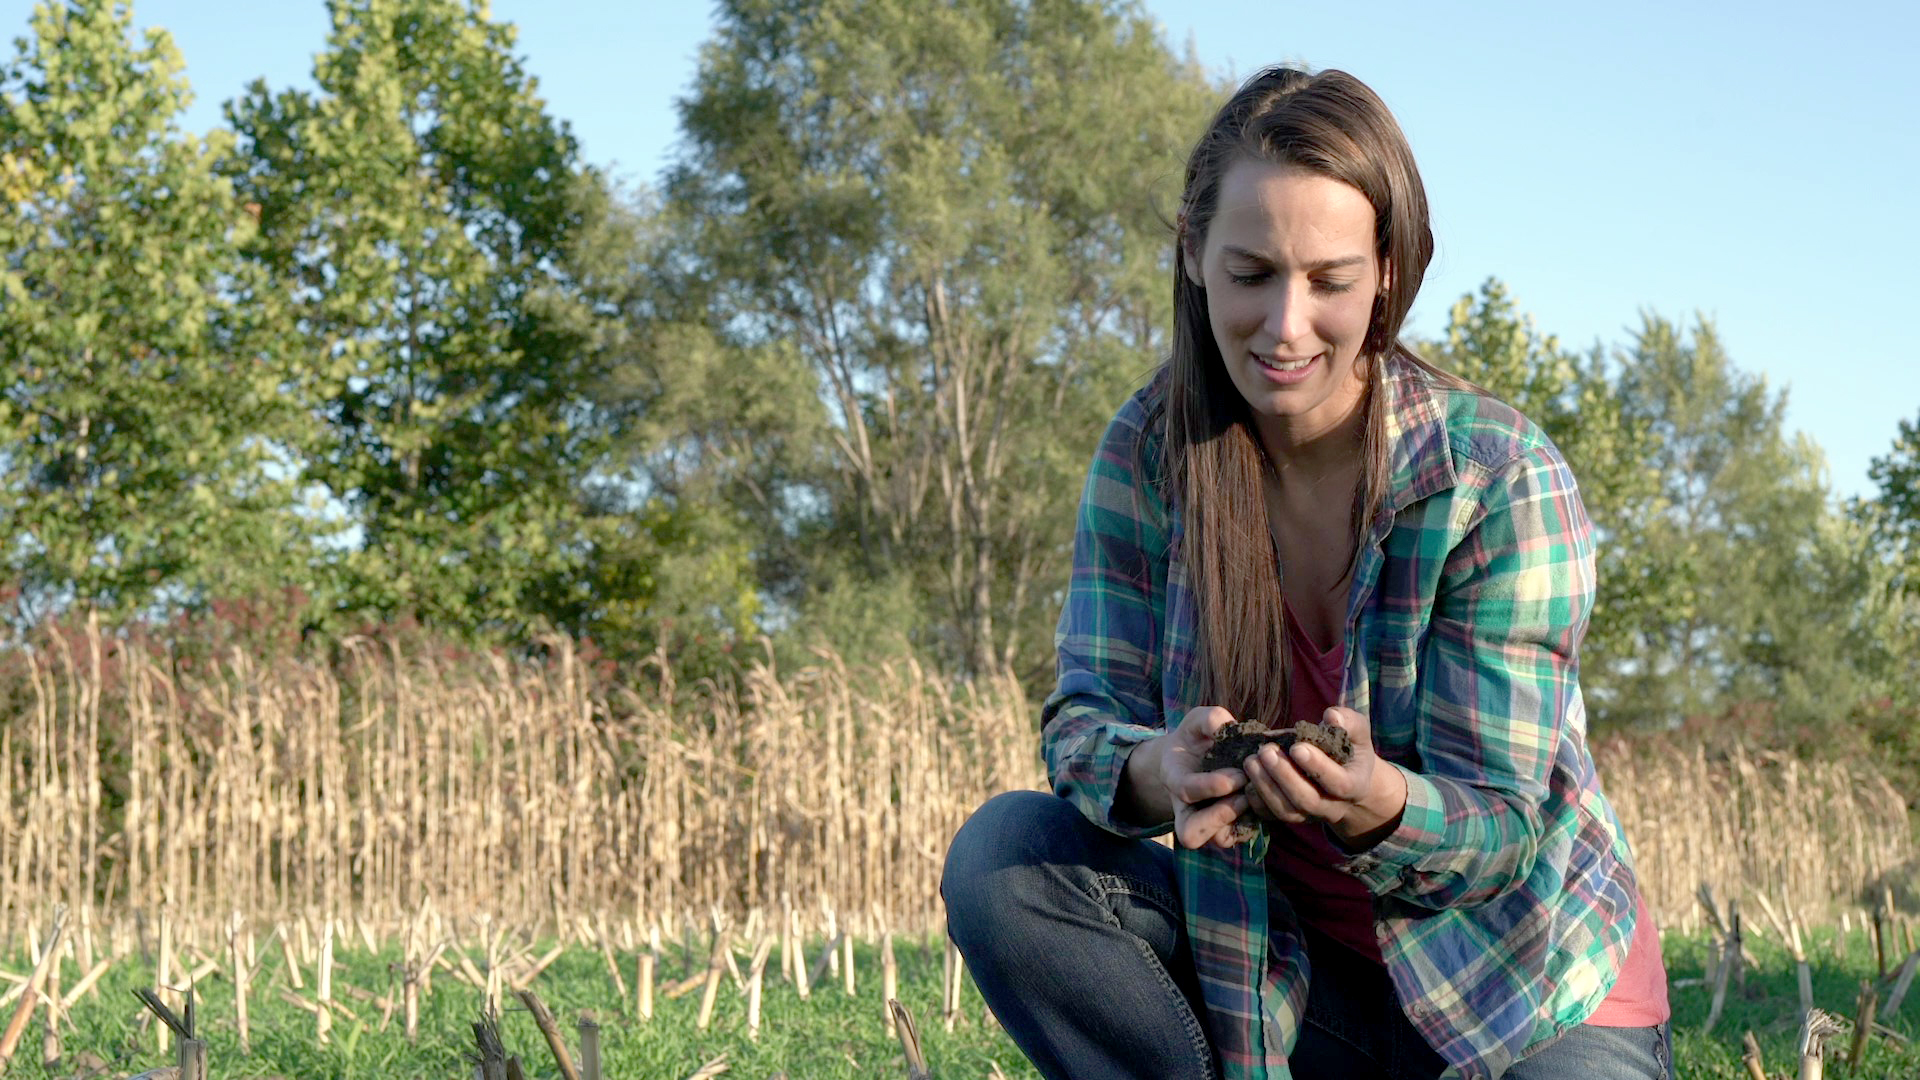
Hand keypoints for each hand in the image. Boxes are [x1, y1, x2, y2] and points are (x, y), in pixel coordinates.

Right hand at [1156, 705, 1252, 849]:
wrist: (1199, 756)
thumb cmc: (1198, 737)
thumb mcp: (1199, 721)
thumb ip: (1211, 720)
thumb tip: (1230, 728)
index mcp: (1174, 778)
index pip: (1186, 791)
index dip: (1211, 786)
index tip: (1237, 775)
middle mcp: (1187, 808)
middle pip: (1191, 834)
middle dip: (1219, 817)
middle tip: (1243, 796)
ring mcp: (1208, 822)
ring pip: (1218, 840)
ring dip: (1240, 821)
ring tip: (1256, 798)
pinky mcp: (1231, 826)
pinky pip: (1242, 835)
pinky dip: (1256, 821)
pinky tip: (1266, 799)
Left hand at [1240, 706, 1407, 848]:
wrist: (1346, 777)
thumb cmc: (1350, 749)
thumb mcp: (1358, 734)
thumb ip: (1350, 722)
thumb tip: (1332, 716)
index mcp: (1354, 786)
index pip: (1339, 784)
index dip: (1318, 767)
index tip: (1296, 747)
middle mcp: (1332, 806)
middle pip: (1308, 801)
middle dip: (1284, 776)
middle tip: (1266, 751)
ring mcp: (1309, 815)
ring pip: (1287, 811)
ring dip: (1265, 787)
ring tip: (1250, 761)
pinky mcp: (1290, 815)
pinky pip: (1271, 816)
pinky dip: (1255, 800)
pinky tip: (1245, 779)